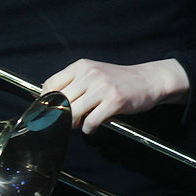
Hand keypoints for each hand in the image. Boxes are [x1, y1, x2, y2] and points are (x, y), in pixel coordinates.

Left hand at [42, 58, 188, 134]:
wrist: (148, 79)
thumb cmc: (118, 80)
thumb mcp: (93, 73)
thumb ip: (74, 82)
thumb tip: (51, 100)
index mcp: (81, 66)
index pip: (51, 84)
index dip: (47, 101)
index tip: (51, 111)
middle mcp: (89, 74)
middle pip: (61, 101)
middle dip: (61, 115)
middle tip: (67, 121)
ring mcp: (102, 87)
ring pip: (74, 112)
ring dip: (74, 124)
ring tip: (80, 123)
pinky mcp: (114, 101)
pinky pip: (91, 121)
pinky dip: (88, 128)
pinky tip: (92, 127)